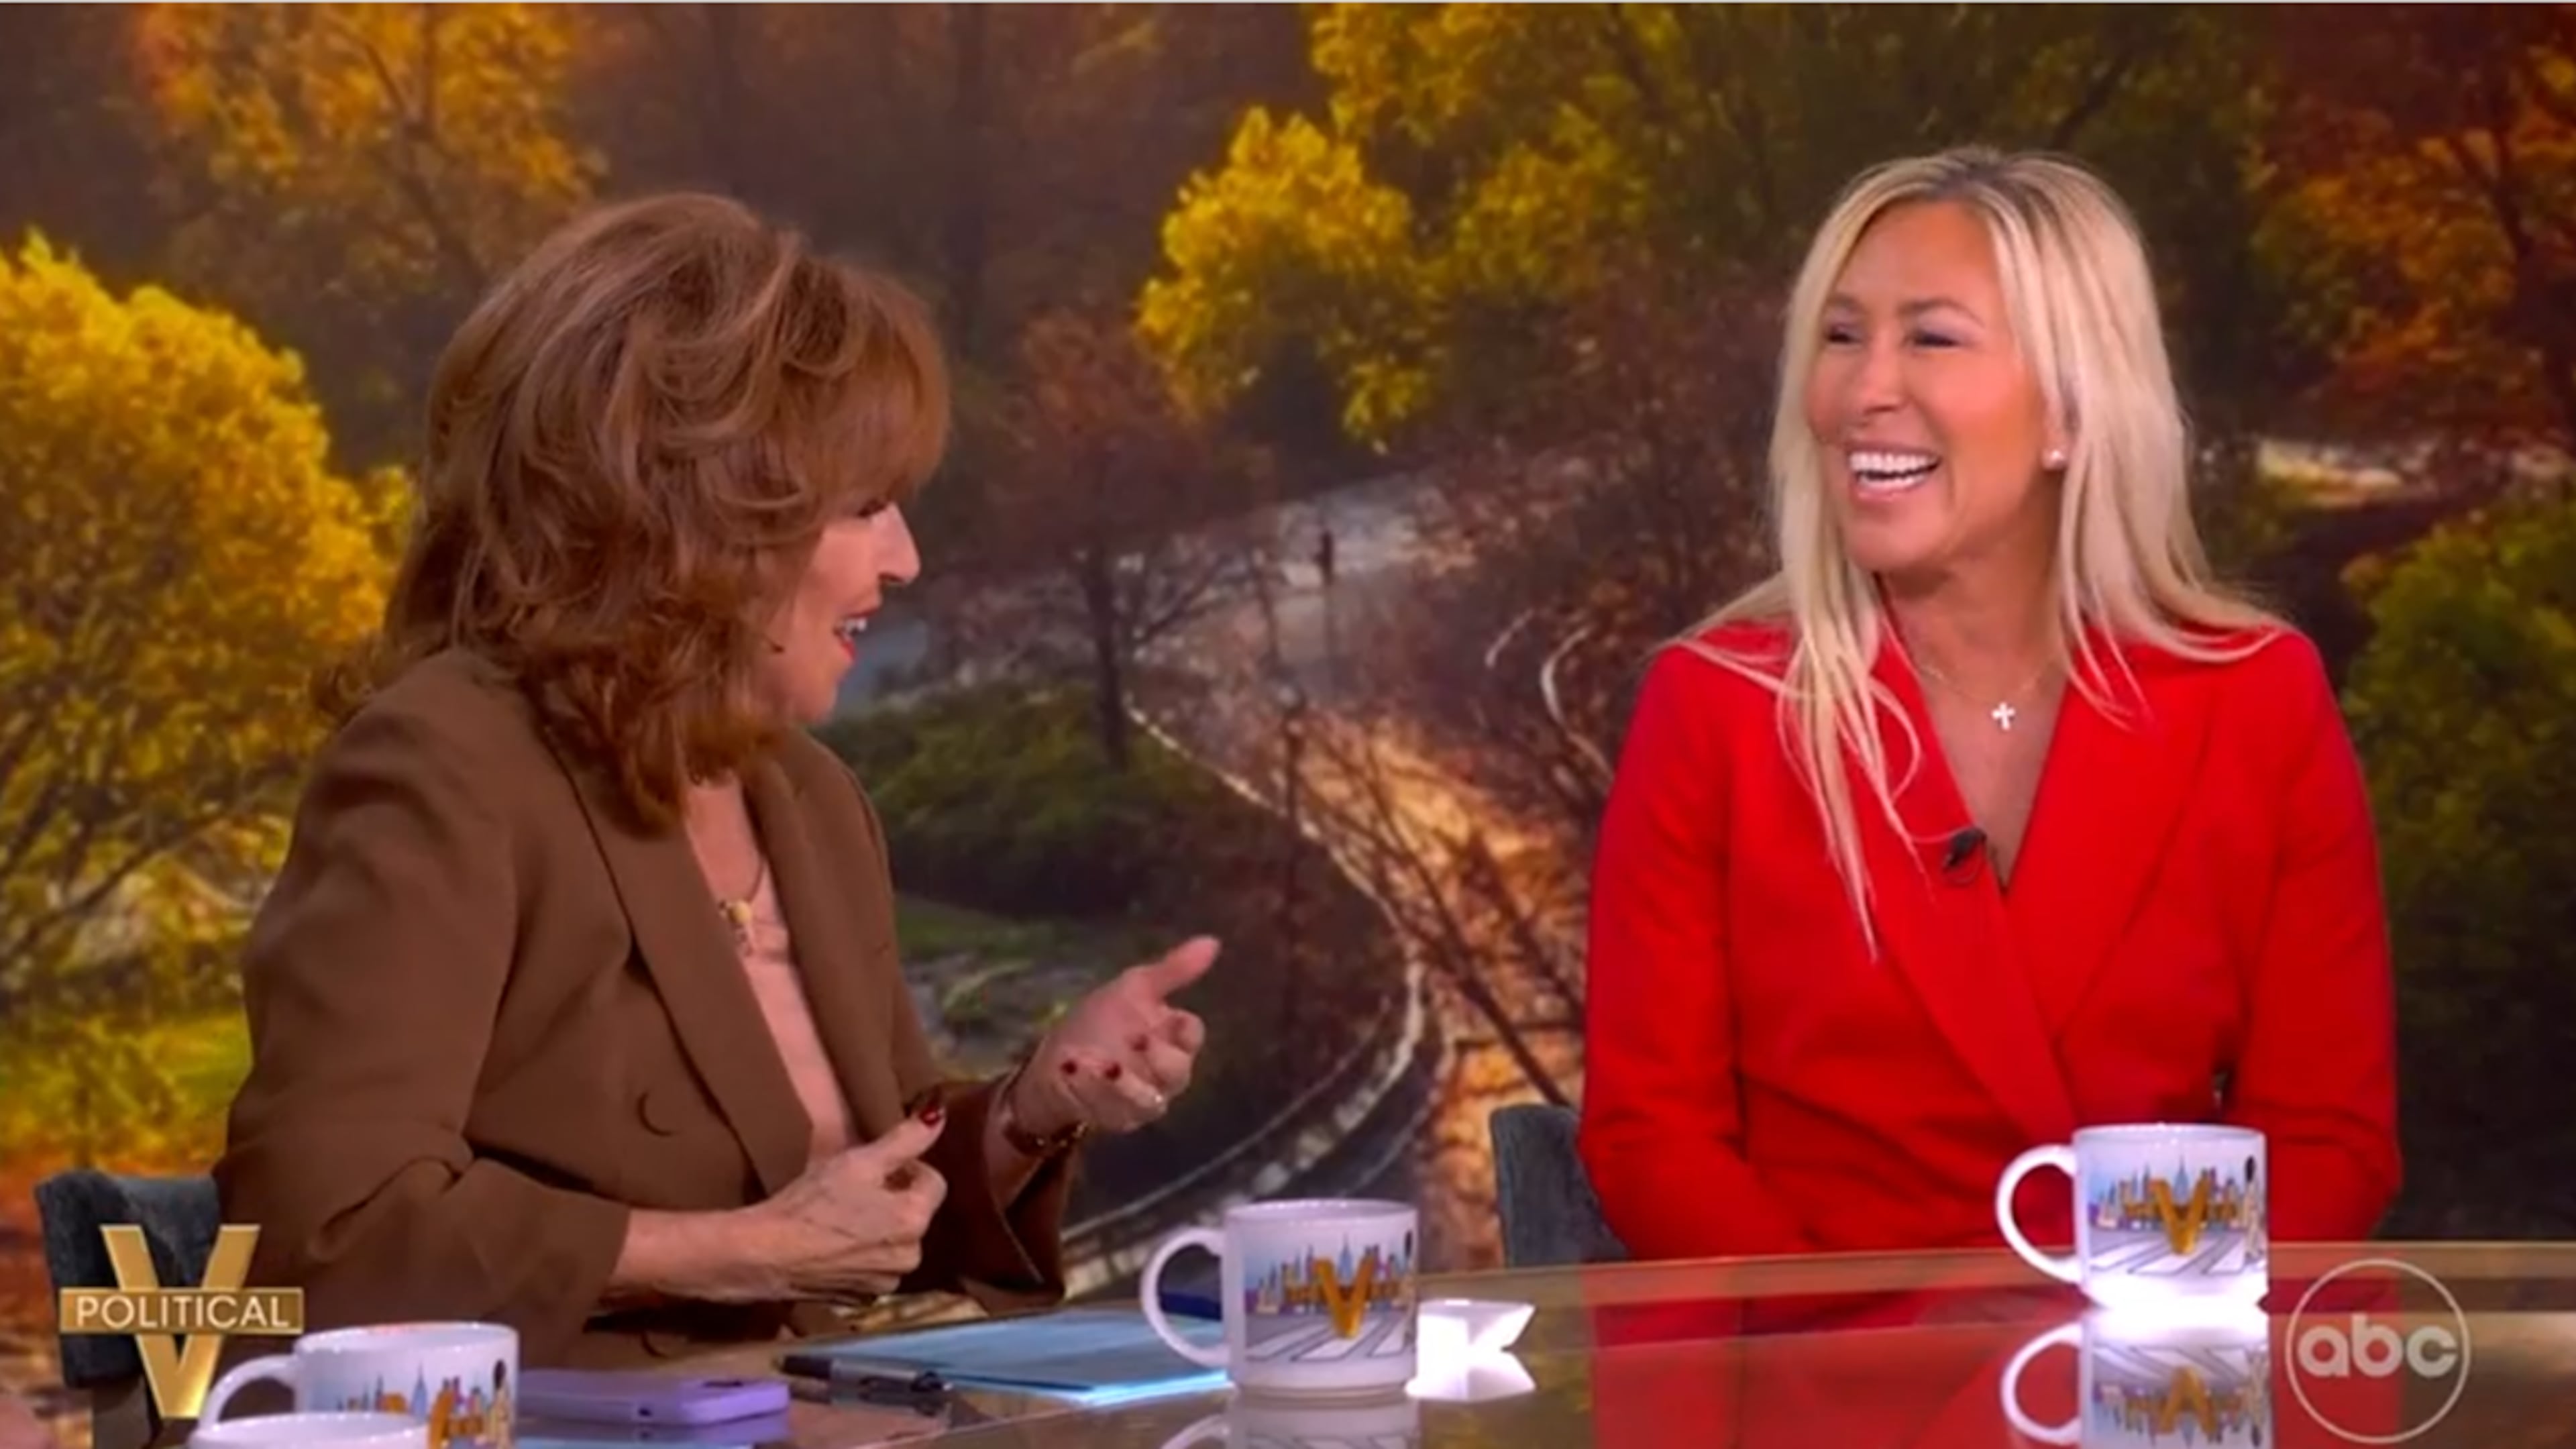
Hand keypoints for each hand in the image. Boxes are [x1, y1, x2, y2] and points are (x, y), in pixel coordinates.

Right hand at [742, 1106, 949, 1302]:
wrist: (765, 1256)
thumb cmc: (812, 1204)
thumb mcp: (859, 1161)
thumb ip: (905, 1138)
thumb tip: (938, 1114)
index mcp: (915, 1220)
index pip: (934, 1181)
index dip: (907, 1167)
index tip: (876, 1165)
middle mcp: (910, 1256)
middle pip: (915, 1213)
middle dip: (893, 1198)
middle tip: (855, 1188)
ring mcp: (886, 1283)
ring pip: (895, 1241)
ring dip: (879, 1227)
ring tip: (842, 1216)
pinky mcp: (862, 1299)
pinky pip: (874, 1266)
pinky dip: (862, 1254)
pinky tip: (834, 1243)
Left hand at [1011, 936, 1216, 1137]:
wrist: (1058, 1056)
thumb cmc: (1101, 1020)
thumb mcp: (1134, 988)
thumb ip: (1174, 970)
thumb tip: (1213, 941)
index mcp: (1174, 1037)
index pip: (1193, 1034)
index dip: (1183, 1029)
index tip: (1167, 1018)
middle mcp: (1166, 1074)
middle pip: (1178, 1072)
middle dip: (1156, 1059)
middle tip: (1134, 1041)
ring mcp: (1144, 1100)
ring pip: (1149, 1099)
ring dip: (1121, 1082)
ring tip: (1094, 1062)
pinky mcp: (1120, 1120)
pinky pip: (1115, 1113)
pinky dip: (1093, 1091)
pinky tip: (1072, 1069)